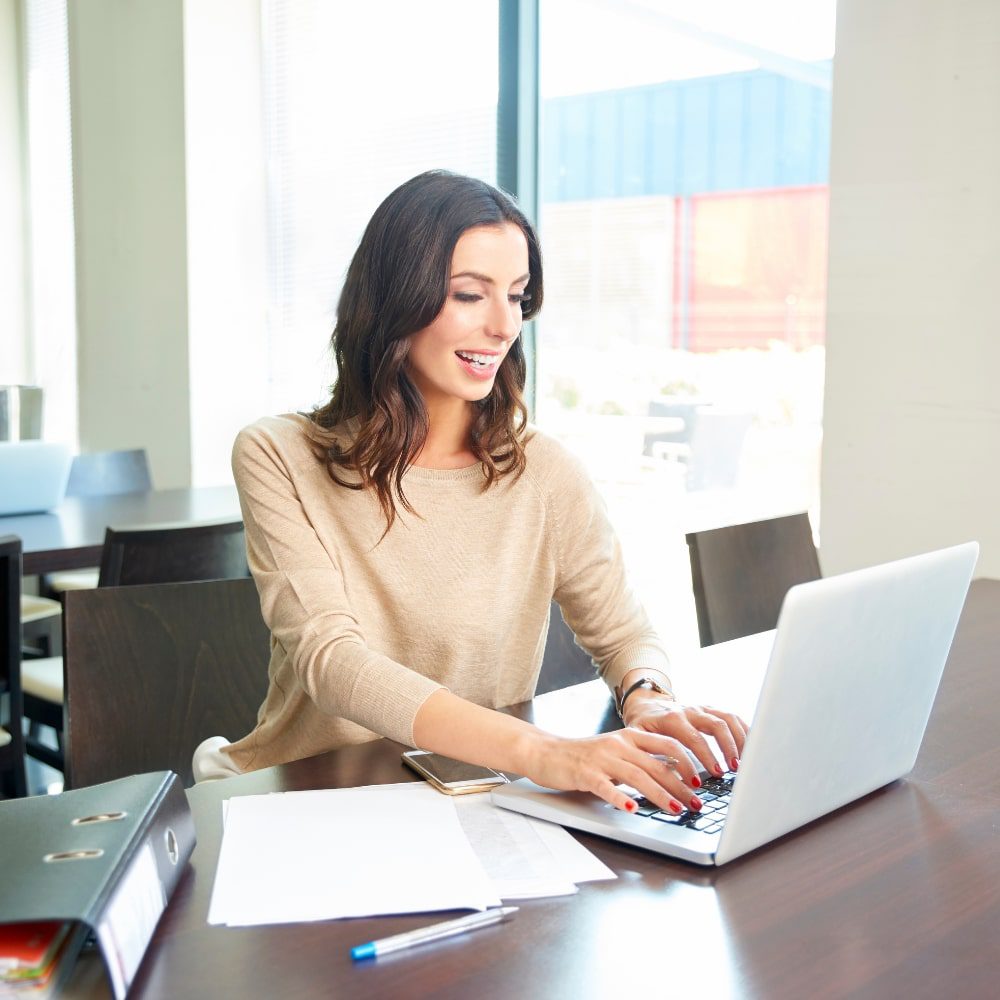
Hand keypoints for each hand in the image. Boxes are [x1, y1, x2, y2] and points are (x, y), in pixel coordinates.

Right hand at [520, 728, 705, 816]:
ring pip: (638, 776)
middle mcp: (619, 744)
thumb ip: (641, 759)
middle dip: (680, 786)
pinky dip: (621, 799)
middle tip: (696, 803)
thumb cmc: (584, 756)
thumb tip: (674, 775)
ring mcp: (602, 758)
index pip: (667, 745)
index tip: (700, 781)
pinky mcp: (585, 774)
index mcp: (629, 736)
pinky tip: (632, 810)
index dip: (687, 762)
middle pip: (657, 764)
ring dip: (659, 795)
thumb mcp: (617, 751)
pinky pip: (606, 786)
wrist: (546, 752)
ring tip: (675, 809)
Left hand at [624, 692, 748, 778]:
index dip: (705, 756)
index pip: (693, 737)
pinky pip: (732, 716)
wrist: (644, 704)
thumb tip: (663, 778)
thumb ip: (650, 755)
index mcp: (672, 719)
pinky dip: (744, 730)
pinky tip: (752, 746)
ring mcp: (702, 709)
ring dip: (739, 739)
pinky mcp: (711, 710)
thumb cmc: (642, 726)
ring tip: (745, 761)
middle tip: (733, 770)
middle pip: (716, 725)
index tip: (715, 774)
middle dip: (727, 748)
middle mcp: (690, 711)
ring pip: (727, 719)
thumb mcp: (638, 739)